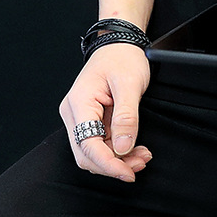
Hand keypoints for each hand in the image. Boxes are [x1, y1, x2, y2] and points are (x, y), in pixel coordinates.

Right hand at [58, 43, 151, 181]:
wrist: (119, 42)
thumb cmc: (122, 57)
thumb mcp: (130, 83)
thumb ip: (126, 116)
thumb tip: (123, 147)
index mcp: (79, 103)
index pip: (88, 146)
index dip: (108, 164)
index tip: (128, 173)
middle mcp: (74, 113)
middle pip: (87, 154)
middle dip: (113, 164)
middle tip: (140, 164)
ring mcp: (80, 116)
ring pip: (93, 151)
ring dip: (117, 158)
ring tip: (142, 156)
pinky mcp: (90, 118)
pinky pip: (99, 141)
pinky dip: (116, 149)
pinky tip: (134, 149)